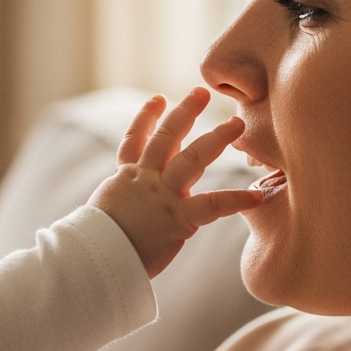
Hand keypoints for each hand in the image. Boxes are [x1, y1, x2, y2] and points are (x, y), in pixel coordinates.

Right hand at [88, 89, 261, 277]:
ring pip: (191, 158)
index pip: (135, 141)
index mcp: (126, 178)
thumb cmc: (96, 244)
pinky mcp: (177, 219)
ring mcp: (162, 196)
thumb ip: (121, 204)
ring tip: (237, 124)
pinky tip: (256, 195)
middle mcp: (145, 180)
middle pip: (166, 138)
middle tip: (202, 93)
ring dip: (216, 138)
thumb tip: (122, 212)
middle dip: (184, 112)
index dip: (146, 118)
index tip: (158, 99)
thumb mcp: (104, 213)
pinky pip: (211, 205)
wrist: (94, 256)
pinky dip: (235, 200)